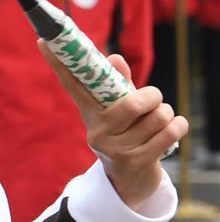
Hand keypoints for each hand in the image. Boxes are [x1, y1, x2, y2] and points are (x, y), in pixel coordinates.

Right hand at [37, 41, 187, 210]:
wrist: (130, 181)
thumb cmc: (128, 133)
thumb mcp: (120, 109)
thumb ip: (119, 84)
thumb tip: (116, 58)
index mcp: (89, 113)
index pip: (71, 84)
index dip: (58, 63)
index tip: (43, 40)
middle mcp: (97, 132)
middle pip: (131, 104)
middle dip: (152, 97)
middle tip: (154, 98)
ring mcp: (115, 149)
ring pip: (156, 118)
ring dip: (166, 114)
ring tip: (162, 119)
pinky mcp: (136, 163)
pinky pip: (167, 134)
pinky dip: (178, 126)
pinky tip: (175, 127)